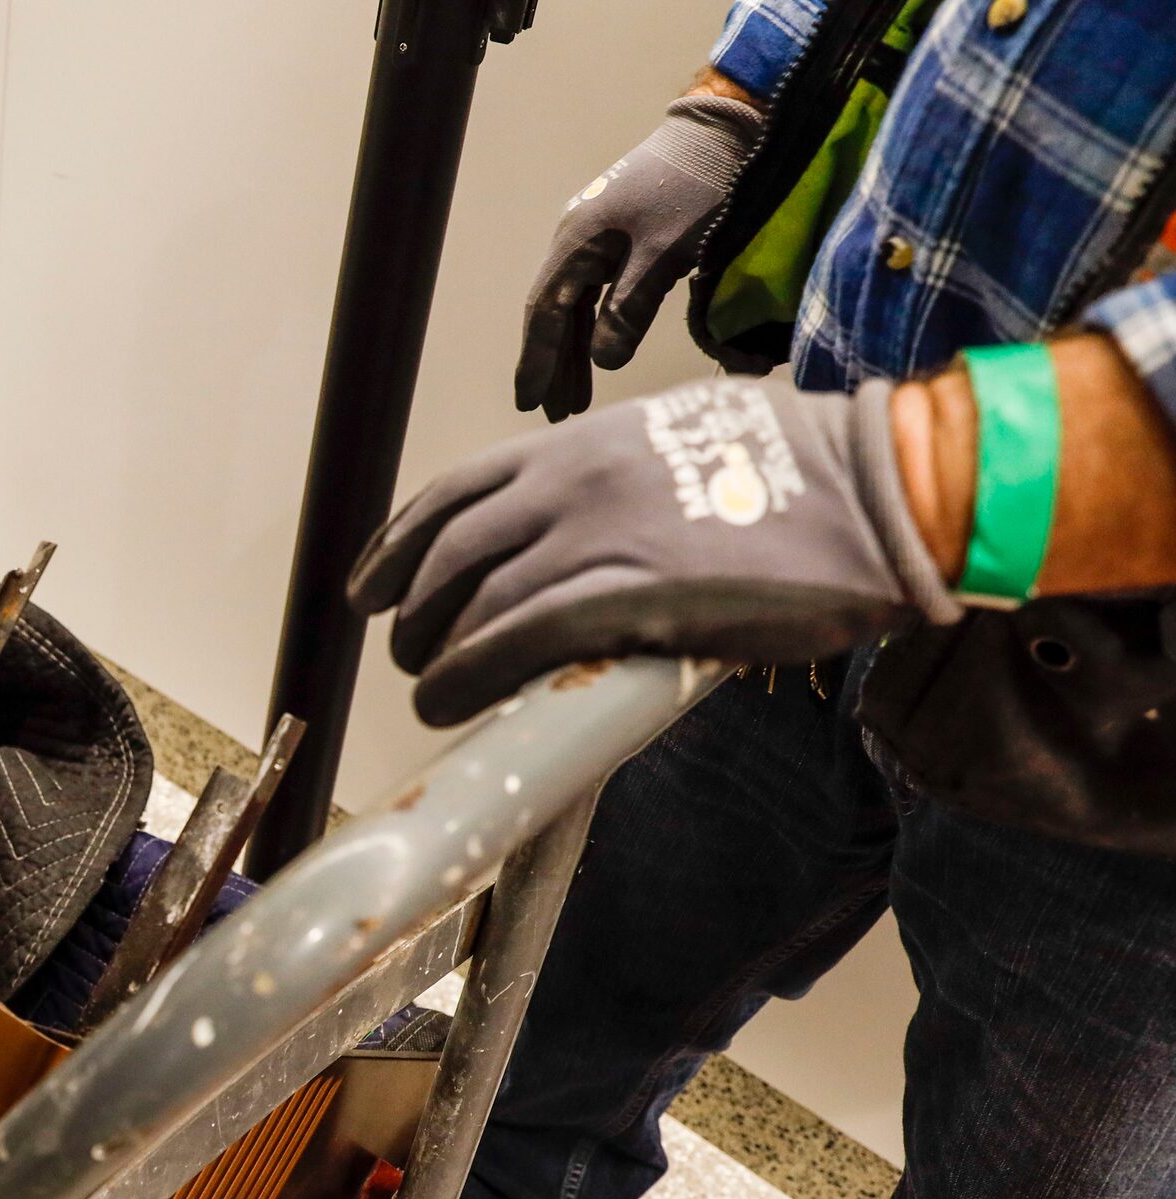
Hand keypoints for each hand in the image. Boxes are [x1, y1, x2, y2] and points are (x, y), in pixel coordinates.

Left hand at [350, 376, 958, 725]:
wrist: (884, 487)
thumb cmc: (803, 473)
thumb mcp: (683, 441)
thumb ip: (615, 481)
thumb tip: (576, 532)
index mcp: (580, 443)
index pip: (454, 493)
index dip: (397, 546)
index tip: (371, 584)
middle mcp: (571, 483)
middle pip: (447, 554)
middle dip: (409, 608)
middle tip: (403, 647)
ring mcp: (597, 538)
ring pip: (471, 604)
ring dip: (433, 654)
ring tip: (428, 686)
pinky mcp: (630, 597)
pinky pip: (515, 641)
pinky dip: (469, 675)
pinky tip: (452, 700)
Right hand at [516, 89, 762, 421]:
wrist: (727, 128)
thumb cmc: (698, 186)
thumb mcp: (665, 253)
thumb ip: (630, 308)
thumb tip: (604, 361)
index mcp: (577, 241)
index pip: (545, 312)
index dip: (537, 360)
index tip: (529, 403)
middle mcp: (578, 238)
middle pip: (555, 313)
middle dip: (554, 364)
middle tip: (557, 412)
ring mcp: (599, 235)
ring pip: (577, 305)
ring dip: (576, 350)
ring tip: (577, 395)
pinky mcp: (624, 233)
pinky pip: (598, 292)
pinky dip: (597, 326)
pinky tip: (601, 348)